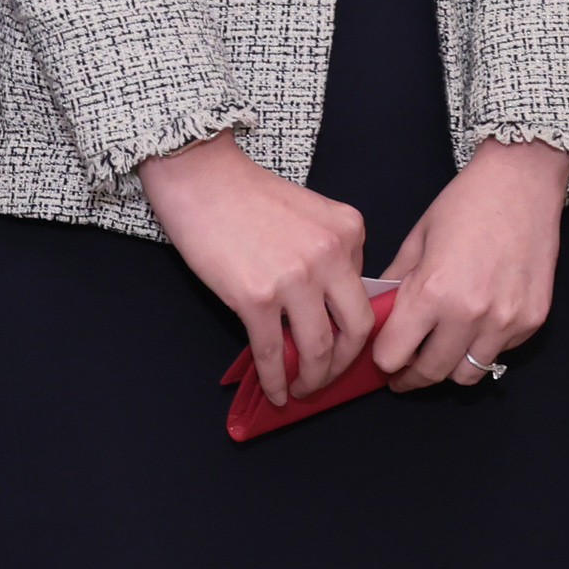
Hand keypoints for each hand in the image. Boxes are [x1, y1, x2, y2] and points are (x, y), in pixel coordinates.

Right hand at [138, 133, 375, 405]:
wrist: (202, 177)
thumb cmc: (249, 194)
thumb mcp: (312, 213)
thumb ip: (331, 252)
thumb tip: (331, 307)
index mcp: (349, 232)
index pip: (366, 293)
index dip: (356, 328)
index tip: (346, 347)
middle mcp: (330, 254)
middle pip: (357, 328)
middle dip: (346, 363)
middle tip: (330, 377)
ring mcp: (295, 277)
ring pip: (318, 348)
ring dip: (312, 379)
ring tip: (301, 390)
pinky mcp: (256, 297)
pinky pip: (272, 352)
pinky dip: (275, 379)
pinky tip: (275, 391)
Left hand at [373, 140, 568, 392]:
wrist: (523, 181)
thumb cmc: (467, 202)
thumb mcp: (419, 237)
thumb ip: (397, 282)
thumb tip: (381, 315)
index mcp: (432, 292)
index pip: (394, 356)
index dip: (384, 359)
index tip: (385, 356)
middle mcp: (469, 314)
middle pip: (431, 374)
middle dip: (412, 374)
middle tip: (407, 366)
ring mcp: (505, 321)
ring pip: (468, 374)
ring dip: (450, 365)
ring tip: (444, 347)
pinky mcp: (533, 320)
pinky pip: (500, 353)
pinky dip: (484, 345)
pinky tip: (480, 321)